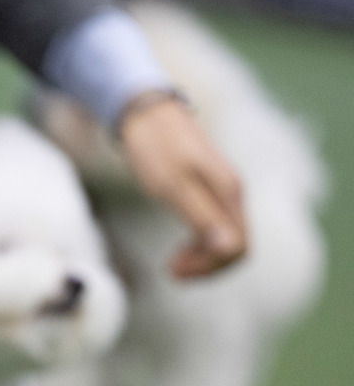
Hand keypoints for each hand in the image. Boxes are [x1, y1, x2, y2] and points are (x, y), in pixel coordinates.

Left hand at [119, 93, 246, 277]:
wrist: (147, 114)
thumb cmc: (156, 147)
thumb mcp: (172, 186)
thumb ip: (201, 217)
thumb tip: (228, 249)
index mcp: (228, 193)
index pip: (238, 247)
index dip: (208, 266)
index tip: (172, 271)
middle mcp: (232, 193)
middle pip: (237, 246)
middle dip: (207, 267)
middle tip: (171, 272)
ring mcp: (222, 192)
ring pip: (227, 239)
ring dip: (203, 259)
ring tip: (172, 266)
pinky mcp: (209, 191)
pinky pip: (216, 228)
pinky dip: (200, 245)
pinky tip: (179, 250)